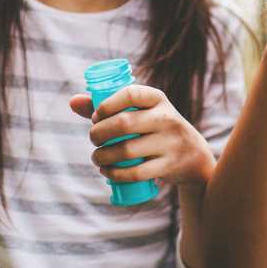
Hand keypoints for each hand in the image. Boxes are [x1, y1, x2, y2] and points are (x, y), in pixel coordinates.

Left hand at [69, 85, 214, 186]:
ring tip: (96, 157)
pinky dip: (115, 174)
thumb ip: (108, 107)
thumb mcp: (142, 113)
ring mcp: (171, 142)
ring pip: (127, 150)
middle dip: (99, 133)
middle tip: (93, 139)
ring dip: (103, 156)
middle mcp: (167, 117)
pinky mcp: (170, 165)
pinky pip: (136, 173)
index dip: (107, 104)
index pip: (130, 93)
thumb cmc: (157, 129)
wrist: (194, 156)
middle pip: (124, 123)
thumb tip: (72, 101)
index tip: (96, 116)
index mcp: (158, 99)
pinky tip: (106, 171)